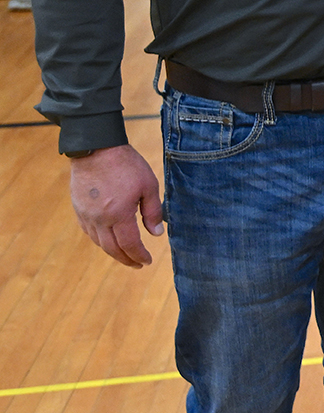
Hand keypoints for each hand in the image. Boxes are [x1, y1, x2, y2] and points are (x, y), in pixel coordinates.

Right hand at [69, 145, 164, 267]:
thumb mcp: (148, 185)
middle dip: (126, 259)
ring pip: (99, 242)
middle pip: (112, 249)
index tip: (147, 261)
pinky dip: (100, 240)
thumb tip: (157, 234)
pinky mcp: (78, 208)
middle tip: (138, 264)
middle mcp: (99, 219)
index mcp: (118, 214)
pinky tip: (108, 239)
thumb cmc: (126, 165)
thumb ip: (153, 211)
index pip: (129, 244)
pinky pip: (89, 231)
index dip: (139, 255)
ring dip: (113, 251)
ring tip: (125, 254)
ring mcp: (86, 214)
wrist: (96, 148)